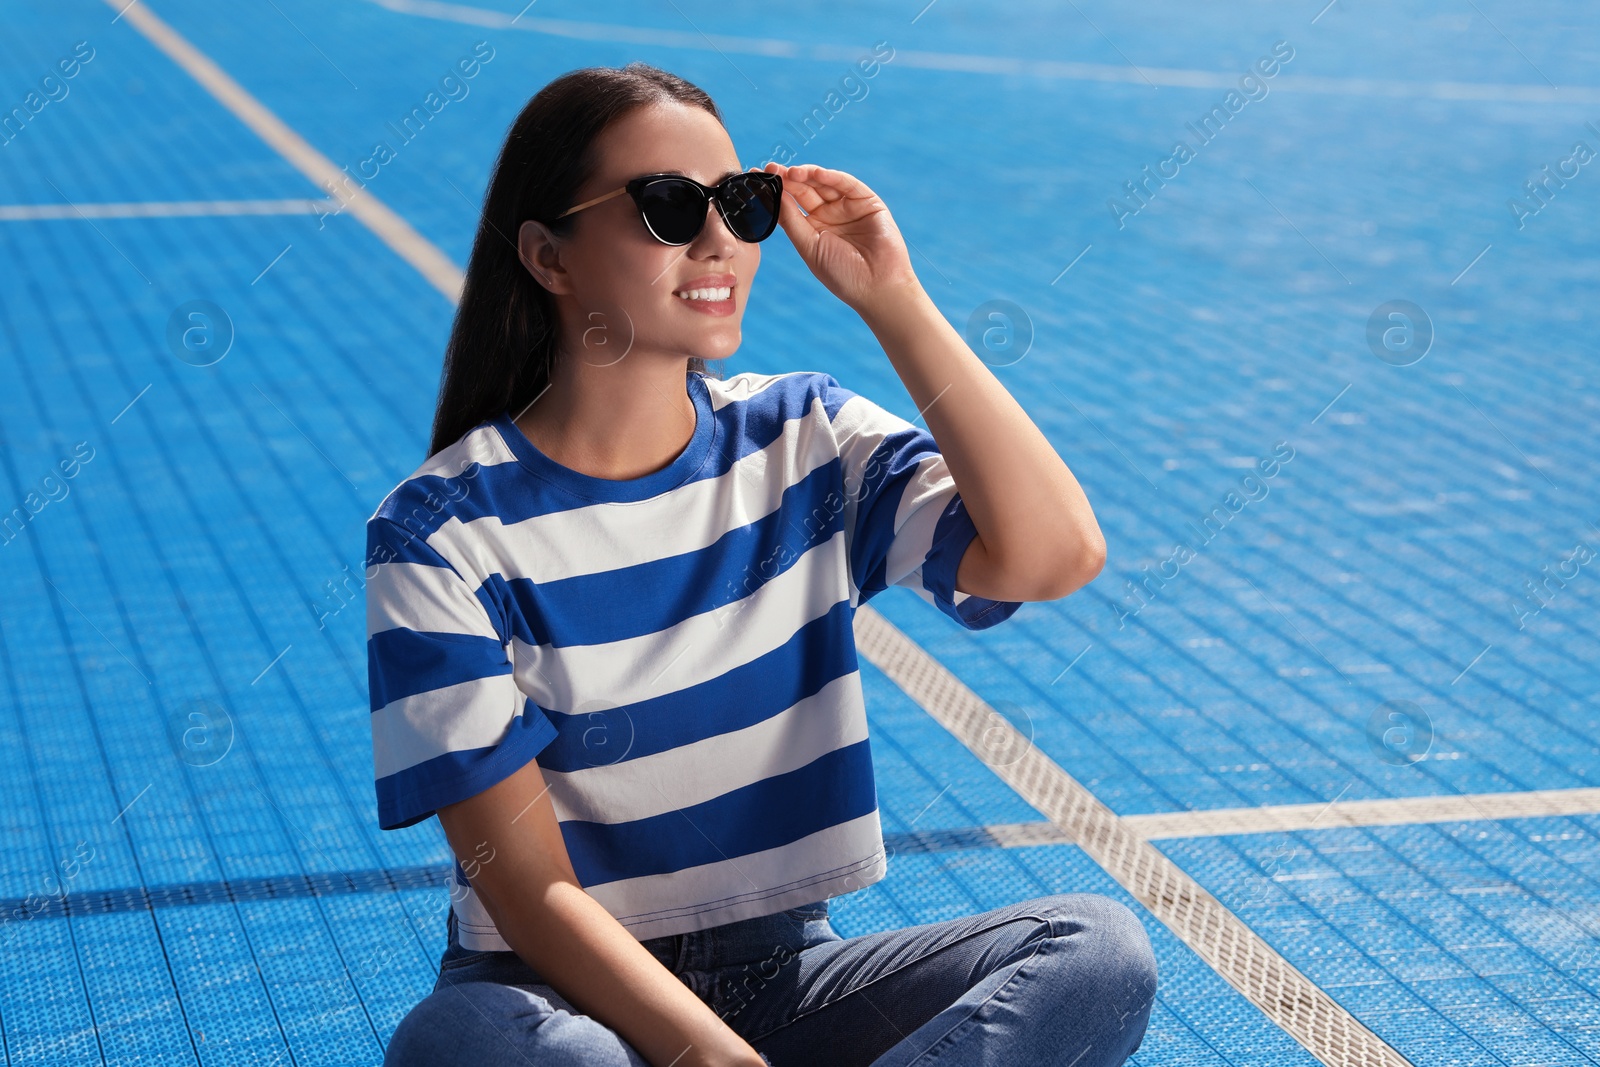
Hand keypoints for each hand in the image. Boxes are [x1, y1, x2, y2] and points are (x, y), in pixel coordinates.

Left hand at [762, 162, 919, 316]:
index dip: (774, 191)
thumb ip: (791, 221)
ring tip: (791, 172)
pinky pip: (846, 184)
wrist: (878, 286)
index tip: (756, 178)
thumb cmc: (842, 274)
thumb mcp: (809, 247)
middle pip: (804, 190)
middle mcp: (829, 215)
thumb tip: (773, 195)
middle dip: (787, 178)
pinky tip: (815, 174)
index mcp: (812, 229)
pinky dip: (831, 176)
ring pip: (823, 183)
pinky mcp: (867, 201)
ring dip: (807, 175)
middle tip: (771, 168)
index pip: (789, 205)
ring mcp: (847, 206)